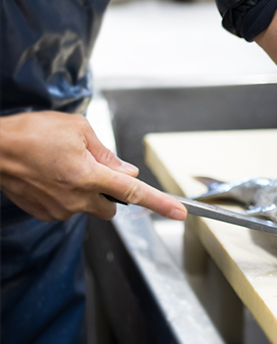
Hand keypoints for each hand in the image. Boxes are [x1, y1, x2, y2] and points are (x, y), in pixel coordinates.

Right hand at [0, 111, 186, 221]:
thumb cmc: (31, 133)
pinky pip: (66, 209)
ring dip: (84, 192)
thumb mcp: (77, 129)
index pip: (134, 192)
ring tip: (60, 169)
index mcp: (89, 175)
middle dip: (110, 194)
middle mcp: (77, 198)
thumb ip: (107, 153)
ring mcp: (60, 209)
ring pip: (88, 207)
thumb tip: (125, 170)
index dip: (160, 203)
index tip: (179, 213)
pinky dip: (64, 196)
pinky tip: (48, 178)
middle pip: (112, 207)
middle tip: (91, 171)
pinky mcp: (45, 214)